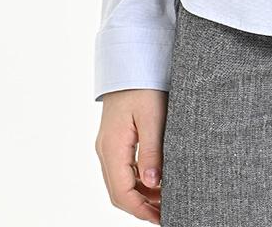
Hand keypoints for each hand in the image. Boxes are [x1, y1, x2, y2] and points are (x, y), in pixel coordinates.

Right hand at [95, 88, 167, 221]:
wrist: (131, 60)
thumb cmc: (143, 84)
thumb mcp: (153, 117)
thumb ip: (152, 152)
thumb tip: (152, 185)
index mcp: (112, 147)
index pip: (121, 192)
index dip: (140, 210)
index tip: (160, 219)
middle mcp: (105, 149)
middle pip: (118, 192)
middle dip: (141, 207)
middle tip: (166, 214)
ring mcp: (108, 145)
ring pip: (120, 182)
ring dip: (140, 195)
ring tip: (166, 199)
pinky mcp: (115, 139)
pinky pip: (123, 168)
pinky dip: (138, 180)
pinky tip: (156, 181)